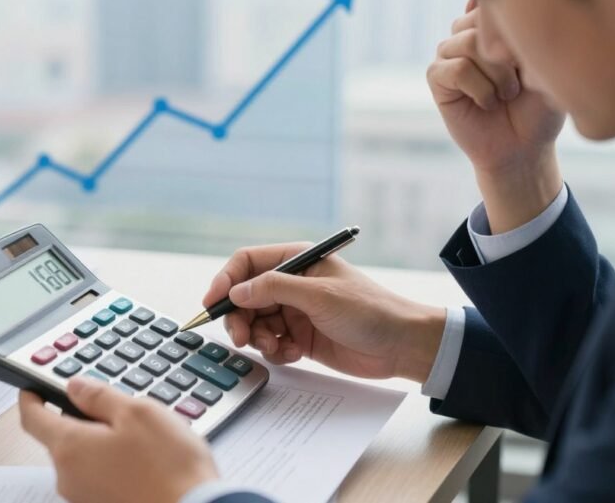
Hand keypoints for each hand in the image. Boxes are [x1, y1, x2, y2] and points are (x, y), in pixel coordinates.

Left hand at [19, 378, 217, 502]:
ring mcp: (85, 497)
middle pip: (61, 438)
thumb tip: (76, 387)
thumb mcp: (138, 412)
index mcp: (70, 448)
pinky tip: (145, 460)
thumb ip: (100, 396)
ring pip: (84, 457)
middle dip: (82, 419)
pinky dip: (114, 463)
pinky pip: (99, 476)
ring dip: (102, 442)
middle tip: (116, 408)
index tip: (32, 388)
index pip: (32, 418)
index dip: (30, 397)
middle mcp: (69, 477)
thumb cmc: (169, 468)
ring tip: (143, 437)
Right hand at [206, 243, 446, 382]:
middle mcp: (292, 283)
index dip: (225, 281)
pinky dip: (274, 351)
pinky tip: (292, 354)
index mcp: (297, 260)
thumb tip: (236, 291)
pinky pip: (271, 342)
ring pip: (255, 322)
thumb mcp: (319, 295)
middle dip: (239, 318)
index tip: (212, 304)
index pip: (247, 263)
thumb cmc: (369, 311)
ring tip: (274, 347)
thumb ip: (274, 289)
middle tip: (241, 339)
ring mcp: (295, 311)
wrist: (401, 346)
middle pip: (245, 296)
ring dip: (257, 337)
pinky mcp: (300, 337)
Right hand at [427, 0, 564, 231]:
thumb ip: (516, 25)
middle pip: (482, 19)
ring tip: (507, 94)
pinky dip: (480, 88)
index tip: (530, 60)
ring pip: (468, 42)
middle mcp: (468, 31)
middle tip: (520, 81)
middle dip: (508, 52)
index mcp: (494, 22)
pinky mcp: (437, 77)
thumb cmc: (539, 105)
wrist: (525, 147)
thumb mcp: (542, 60)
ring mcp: (450, 52)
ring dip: (497, 73)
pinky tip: (488, 103)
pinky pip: (456, 68)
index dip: (516, 29)